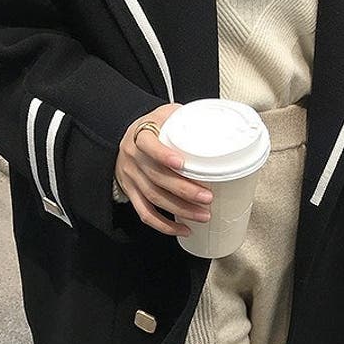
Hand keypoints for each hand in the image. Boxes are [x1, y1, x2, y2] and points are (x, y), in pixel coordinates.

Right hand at [114, 103, 214, 236]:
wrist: (123, 138)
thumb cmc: (152, 127)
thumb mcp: (165, 114)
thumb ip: (185, 117)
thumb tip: (221, 122)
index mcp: (140, 136)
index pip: (148, 145)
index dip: (163, 155)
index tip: (182, 164)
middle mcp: (133, 158)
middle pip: (157, 178)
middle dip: (184, 190)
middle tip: (207, 197)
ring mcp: (131, 178)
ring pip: (154, 198)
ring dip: (180, 210)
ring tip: (203, 215)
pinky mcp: (131, 193)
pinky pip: (145, 214)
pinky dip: (164, 225)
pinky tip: (183, 229)